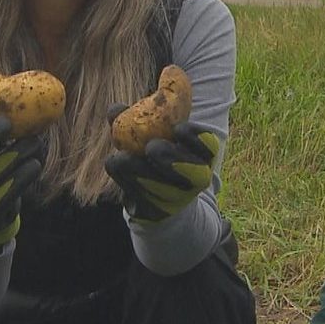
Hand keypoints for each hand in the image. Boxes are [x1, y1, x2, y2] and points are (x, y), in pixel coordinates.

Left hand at [105, 108, 219, 221]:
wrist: (158, 193)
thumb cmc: (158, 150)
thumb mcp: (154, 132)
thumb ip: (139, 118)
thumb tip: (115, 110)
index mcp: (203, 155)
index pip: (209, 146)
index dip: (196, 138)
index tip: (178, 128)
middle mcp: (197, 179)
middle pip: (195, 174)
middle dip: (172, 161)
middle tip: (151, 147)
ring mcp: (178, 199)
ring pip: (162, 188)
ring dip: (138, 171)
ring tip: (120, 158)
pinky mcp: (155, 212)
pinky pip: (139, 197)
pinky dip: (124, 179)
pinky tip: (116, 164)